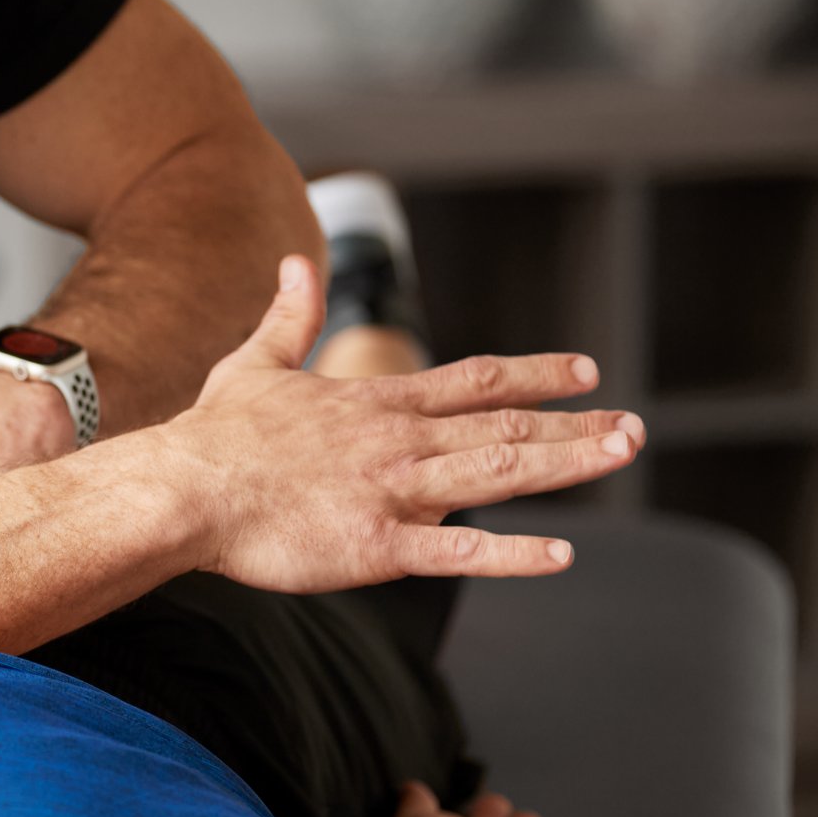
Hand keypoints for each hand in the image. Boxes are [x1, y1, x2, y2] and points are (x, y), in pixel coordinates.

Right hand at [175, 255, 642, 592]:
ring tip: (619, 453)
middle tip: (634, 425)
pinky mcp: (373, 546)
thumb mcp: (256, 362)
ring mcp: (390, 493)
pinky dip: (510, 555)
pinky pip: (454, 554)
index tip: (584, 370)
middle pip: (501, 428)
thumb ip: (289, 316)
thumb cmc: (214, 434)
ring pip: (494, 476)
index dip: (532, 375)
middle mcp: (396, 442)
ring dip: (563, 464)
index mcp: (374, 403)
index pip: (471, 381)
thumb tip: (298, 261)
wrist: (183, 489)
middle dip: (572, 424)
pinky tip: (559, 555)